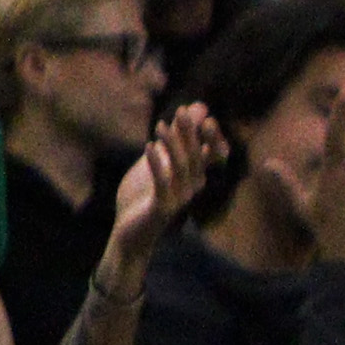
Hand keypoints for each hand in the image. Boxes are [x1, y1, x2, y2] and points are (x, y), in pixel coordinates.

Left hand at [94, 102, 221, 294]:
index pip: (214, 154)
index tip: (204, 115)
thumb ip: (172, 140)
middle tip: (183, 112)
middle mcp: (192, 186)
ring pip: (182, 167)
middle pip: (197, 156)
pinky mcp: (163, 208)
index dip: (213, 136)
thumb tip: (191, 112)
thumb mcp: (157, 163)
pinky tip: (149, 147)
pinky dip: (156, 164)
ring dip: (172, 145)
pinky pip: (163, 183)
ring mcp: (179, 198)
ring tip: (159, 125)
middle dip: (191, 133)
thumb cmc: (144, 196)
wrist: (130, 233)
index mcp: (194, 176)